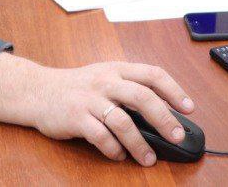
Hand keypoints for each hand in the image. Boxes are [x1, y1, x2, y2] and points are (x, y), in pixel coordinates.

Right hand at [0, 53, 194, 166]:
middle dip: (164, 118)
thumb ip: (129, 89)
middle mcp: (105, 81)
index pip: (152, 74)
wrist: (37, 90)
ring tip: (148, 158)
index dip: (174, 90)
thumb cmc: (77, 87)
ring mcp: (89, 99)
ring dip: (139, 143)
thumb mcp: (104, 77)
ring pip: (122, 120)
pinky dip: (113, 149)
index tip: (189, 107)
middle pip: (141, 96)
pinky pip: (100, 136)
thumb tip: (163, 114)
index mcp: (116, 69)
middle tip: (176, 136)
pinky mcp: (75, 117)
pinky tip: (118, 155)